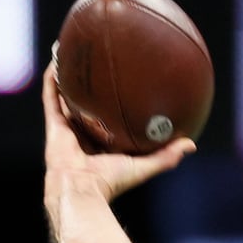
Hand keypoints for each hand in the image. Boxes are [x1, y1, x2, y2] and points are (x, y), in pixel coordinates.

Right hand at [42, 58, 194, 204]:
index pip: (109, 122)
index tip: (124, 87)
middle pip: (87, 107)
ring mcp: (67, 130)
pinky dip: (53, 79)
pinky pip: (51, 97)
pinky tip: (58, 58)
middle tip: (99, 65)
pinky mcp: (53, 126)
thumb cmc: (112, 182)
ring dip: (68, 78)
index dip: (113, 106)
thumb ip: (166, 156)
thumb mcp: (144, 165)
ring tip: (72, 53)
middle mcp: (83, 136)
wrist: (82, 189)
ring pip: (65, 98)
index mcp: (102, 145)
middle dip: (91, 89)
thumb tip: (191, 144)